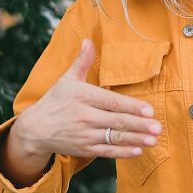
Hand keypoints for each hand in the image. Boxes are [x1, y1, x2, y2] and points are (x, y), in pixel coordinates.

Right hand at [14, 38, 162, 159]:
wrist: (35, 129)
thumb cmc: (55, 101)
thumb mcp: (67, 79)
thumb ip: (82, 61)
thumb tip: (88, 40)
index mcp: (83, 96)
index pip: (112, 102)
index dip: (131, 106)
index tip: (149, 110)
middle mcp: (84, 116)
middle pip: (116, 121)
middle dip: (139, 125)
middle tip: (158, 127)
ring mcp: (85, 135)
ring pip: (114, 138)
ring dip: (136, 139)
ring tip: (153, 140)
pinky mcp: (85, 149)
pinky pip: (107, 151)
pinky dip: (123, 152)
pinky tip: (138, 150)